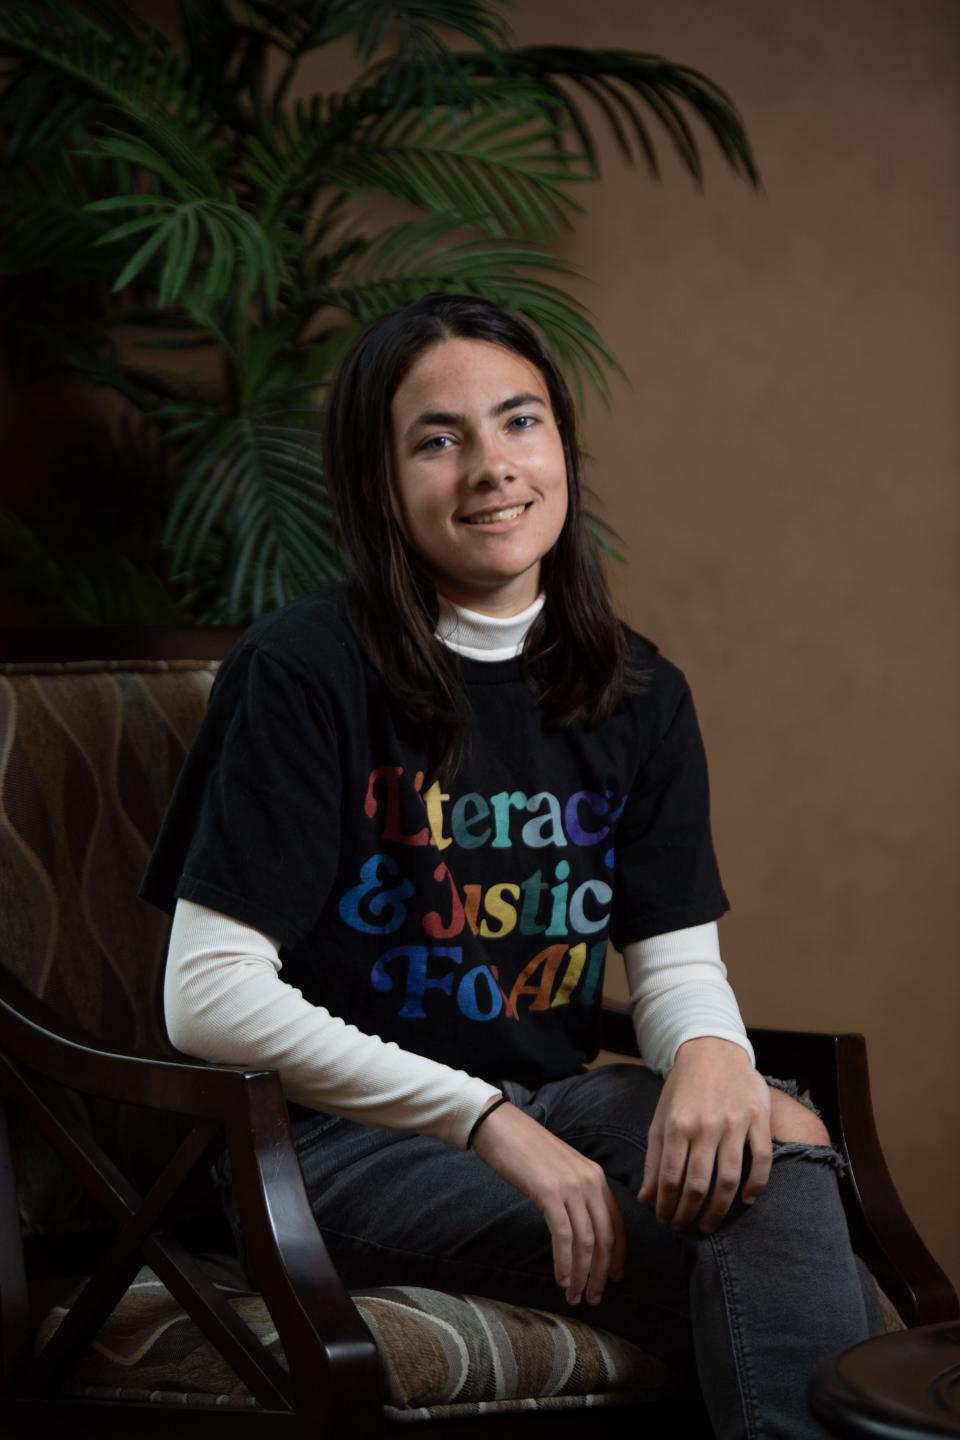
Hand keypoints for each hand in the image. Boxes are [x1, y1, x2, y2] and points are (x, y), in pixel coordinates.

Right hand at [470, 1100, 626, 1306]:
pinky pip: (563, 1236)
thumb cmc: (526, 1150)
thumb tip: (579, 1227)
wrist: (501, 1126)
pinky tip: (561, 1280)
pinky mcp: (549, 1193)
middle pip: (606, 1237)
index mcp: (596, 1176)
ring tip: (576, 1297)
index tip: (614, 1278)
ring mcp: (571, 1187)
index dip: (618, 1255)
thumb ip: (575, 1193)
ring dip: (582, 1274)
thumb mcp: (561, 1170)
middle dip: (601, 1272)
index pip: (617, 1223)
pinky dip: (565, 1263)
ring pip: (587, 1241)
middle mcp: (590, 1181)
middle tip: (594, 1298)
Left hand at [637, 1037, 771, 1233]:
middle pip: (697, 1184)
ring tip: (710, 1224)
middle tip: (686, 1228)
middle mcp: (704, 1125)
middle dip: (689, 1214)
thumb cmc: (683, 1089)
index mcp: (676, 1125)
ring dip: (719, 1209)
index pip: (670, 1178)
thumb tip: (645, 1199)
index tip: (666, 1222)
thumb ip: (653, 1159)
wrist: (712, 1050)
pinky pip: (760, 1160)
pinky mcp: (758, 1118)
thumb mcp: (661, 1118)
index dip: (667, 1206)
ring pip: (728, 1179)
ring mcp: (734, 1122)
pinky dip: (755, 1185)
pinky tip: (745, 1201)